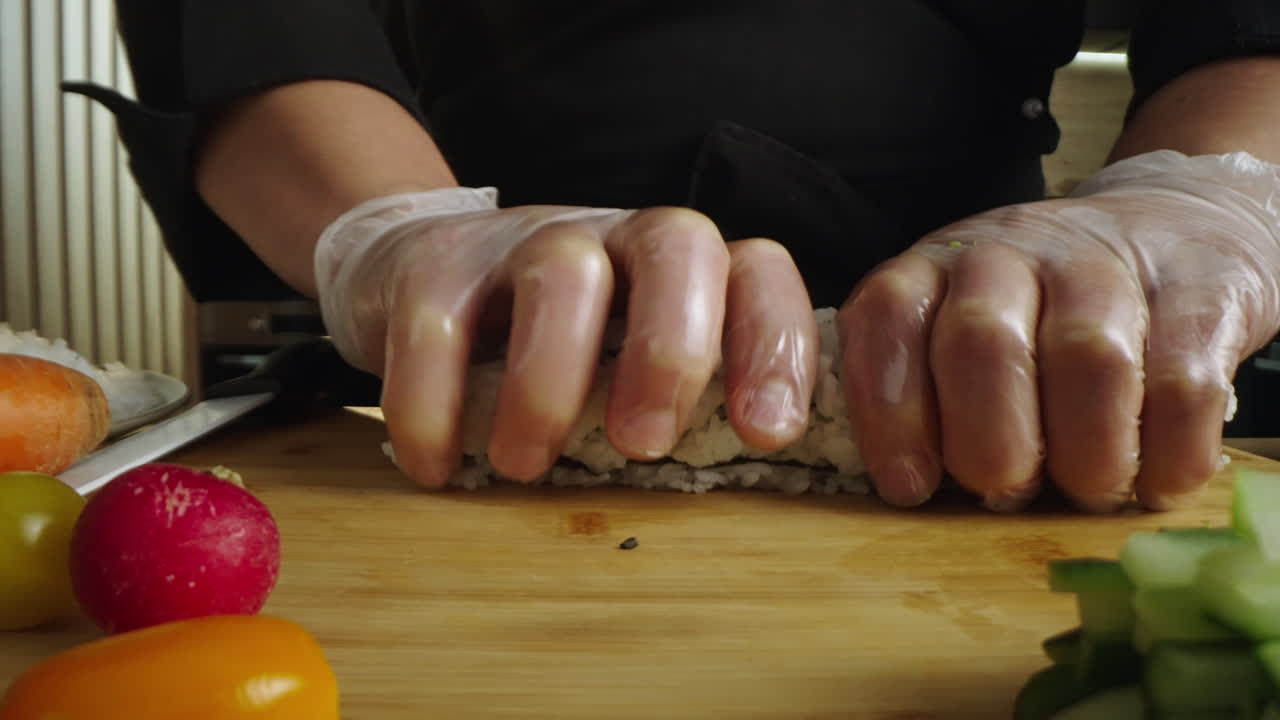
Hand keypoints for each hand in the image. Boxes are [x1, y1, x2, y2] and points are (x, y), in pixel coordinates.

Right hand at [314, 188, 816, 486]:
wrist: (414, 278)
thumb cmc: (552, 356)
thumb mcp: (626, 380)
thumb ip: (682, 416)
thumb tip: (739, 498)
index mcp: (685, 273)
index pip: (758, 274)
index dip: (775, 344)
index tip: (767, 433)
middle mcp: (617, 240)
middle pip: (677, 245)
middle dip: (671, 351)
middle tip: (641, 445)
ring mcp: (527, 240)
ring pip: (562, 273)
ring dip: (549, 382)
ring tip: (522, 467)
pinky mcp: (437, 259)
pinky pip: (439, 316)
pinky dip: (432, 398)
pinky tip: (436, 464)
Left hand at [838, 150, 1279, 511]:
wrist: (1176, 229)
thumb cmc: (1044, 315)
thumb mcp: (959, 332)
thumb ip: (924, 393)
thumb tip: (910, 486)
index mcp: (937, 266)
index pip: (889, 317)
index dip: (889, 410)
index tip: (909, 485)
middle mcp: (1013, 252)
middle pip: (983, 342)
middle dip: (989, 445)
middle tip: (1006, 493)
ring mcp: (1107, 266)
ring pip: (1088, 362)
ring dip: (1085, 458)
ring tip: (1087, 489)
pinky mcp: (1203, 291)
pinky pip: (1184, 386)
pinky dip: (1167, 455)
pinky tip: (1156, 479)